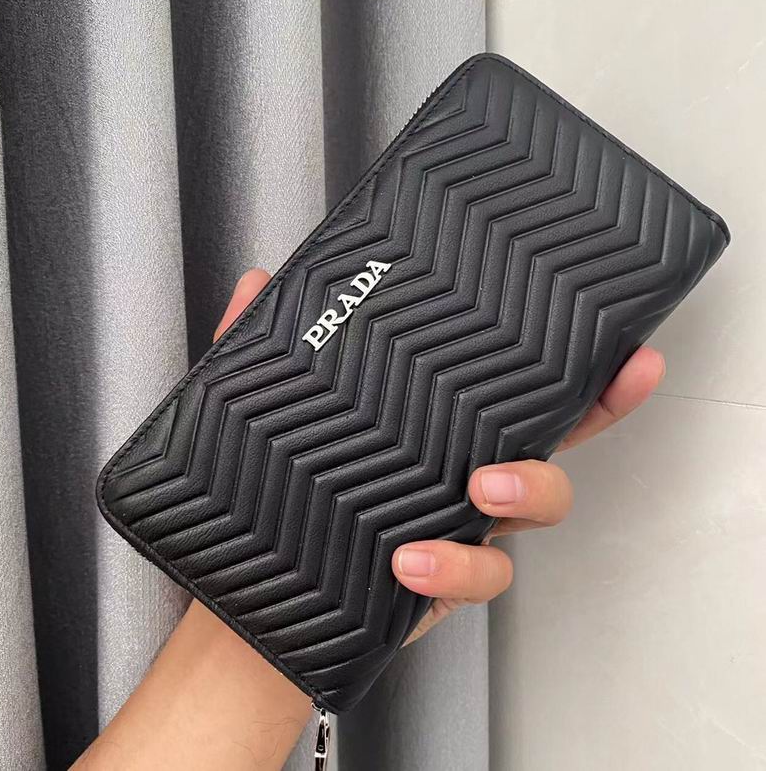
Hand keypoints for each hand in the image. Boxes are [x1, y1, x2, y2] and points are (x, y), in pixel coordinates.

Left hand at [218, 270, 664, 645]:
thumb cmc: (274, 495)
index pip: (506, 382)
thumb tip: (256, 280)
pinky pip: (486, 573)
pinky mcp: (450, 577)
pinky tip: (412, 560)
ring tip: (482, 486)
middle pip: (554, 432)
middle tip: (618, 379)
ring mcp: (464, 523)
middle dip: (601, 405)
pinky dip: (458, 565)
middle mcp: (464, 468)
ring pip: (542, 501)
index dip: (565, 354)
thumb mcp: (266, 412)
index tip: (605, 322)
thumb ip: (259, 349)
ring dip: (530, 486)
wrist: (257, 593)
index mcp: (435, 425)